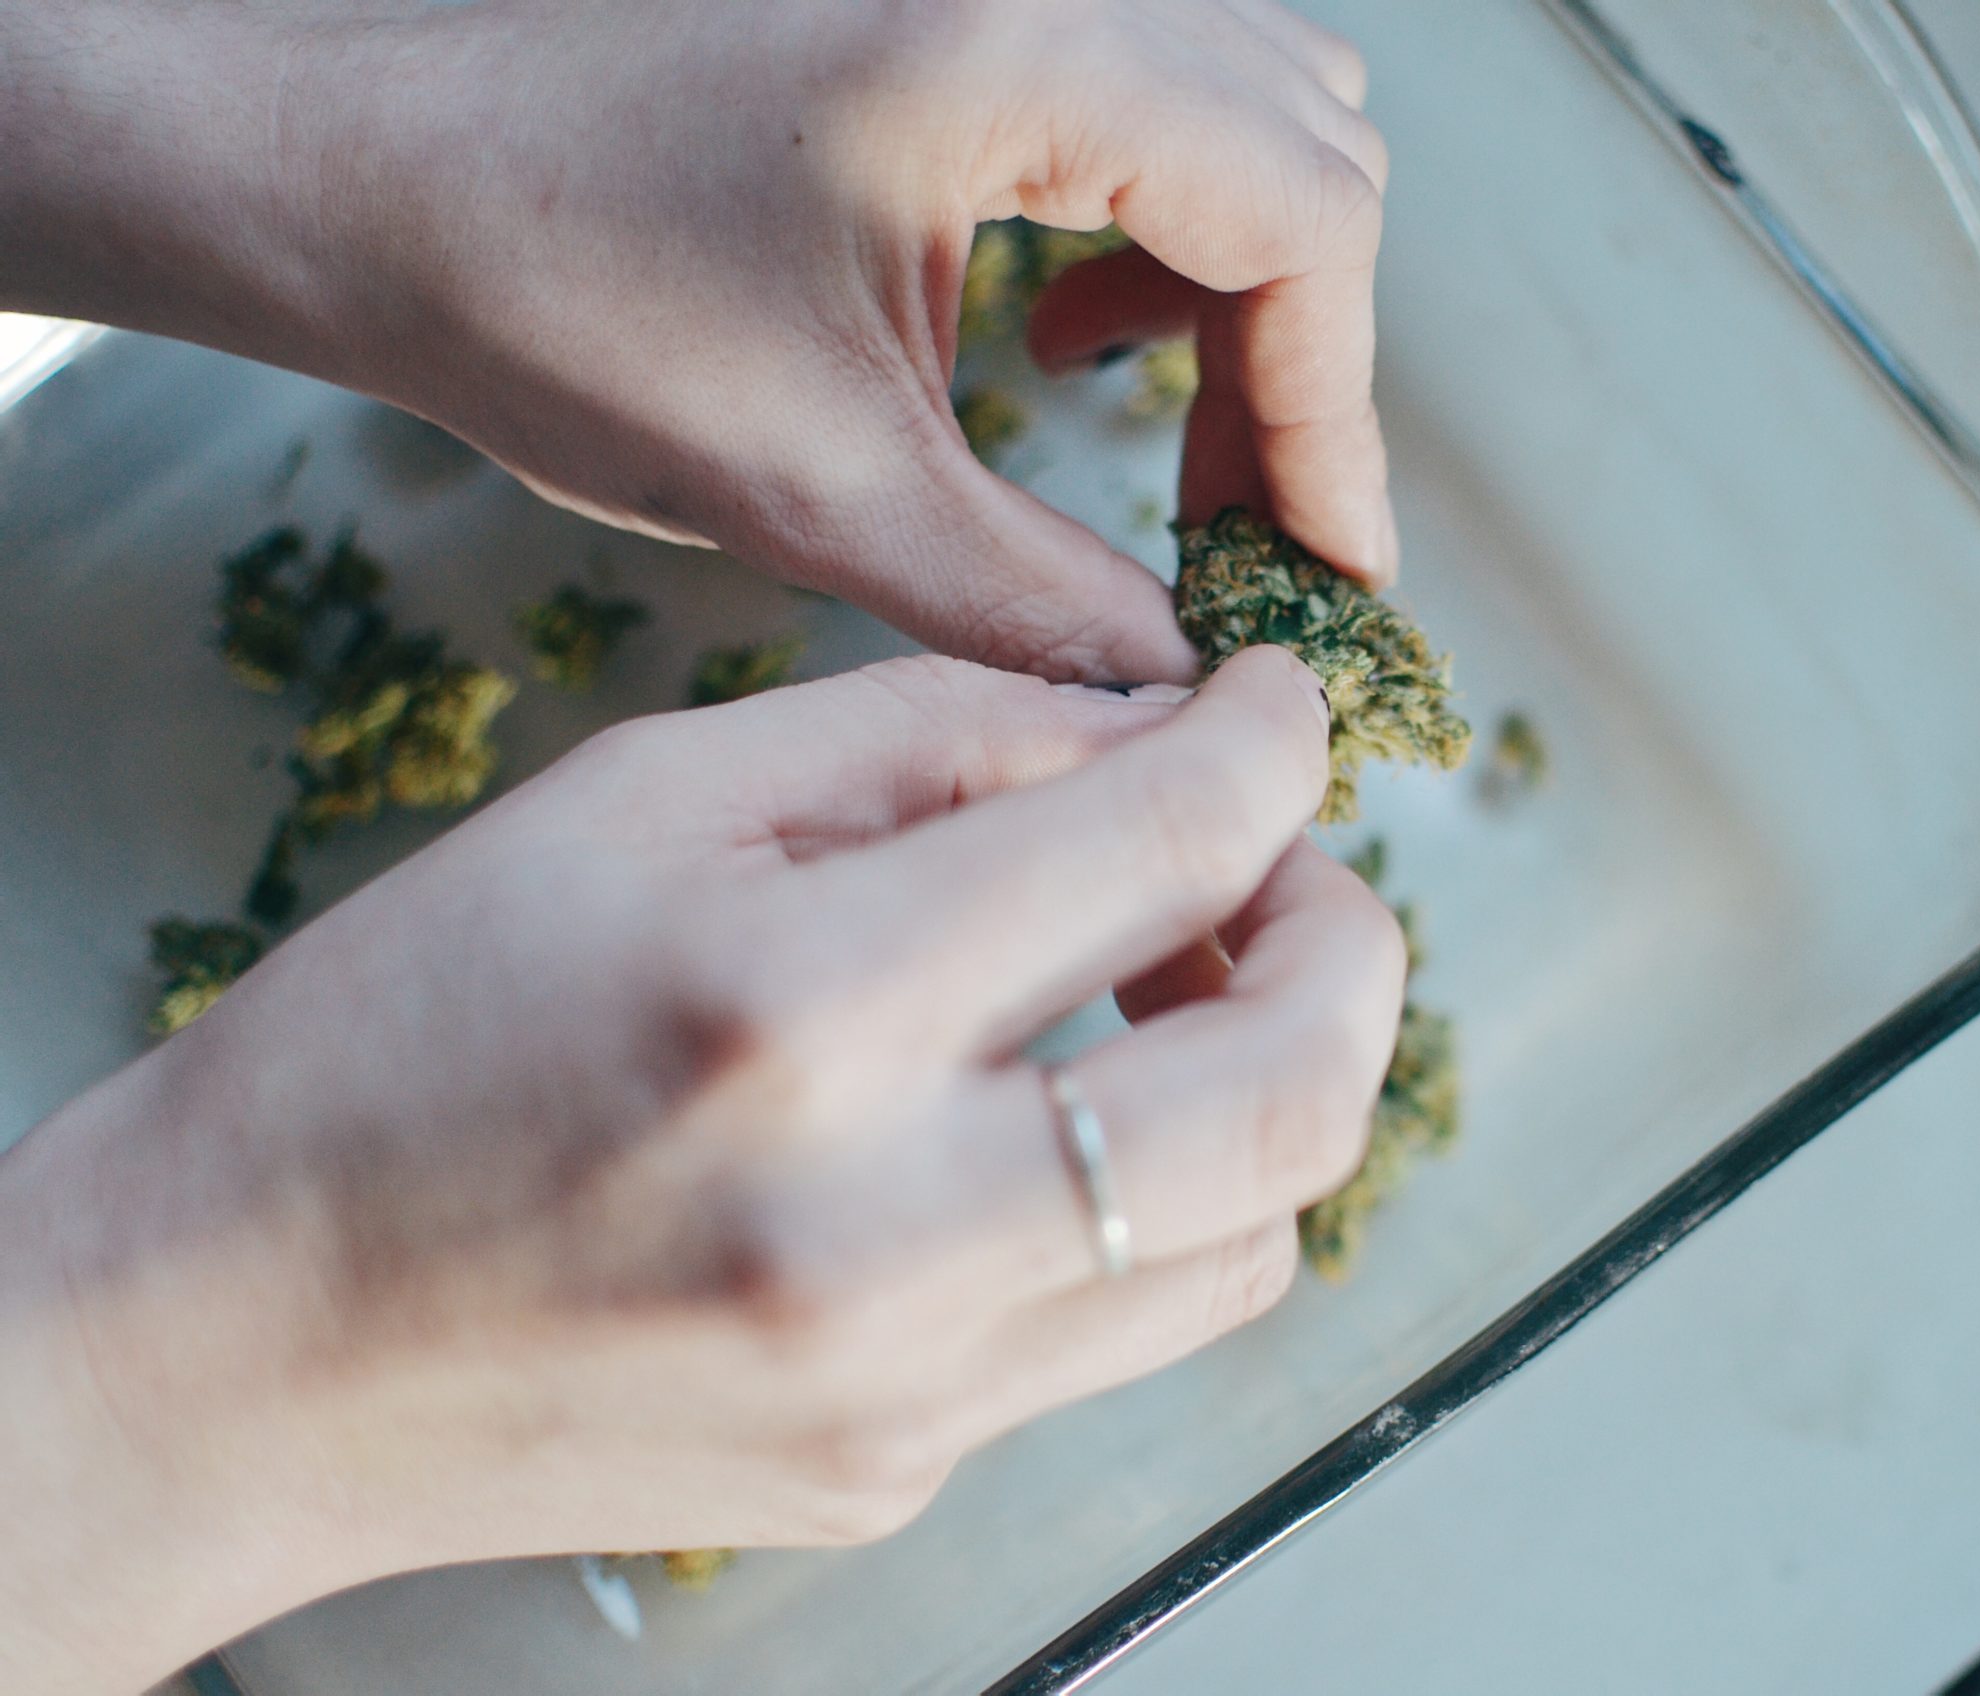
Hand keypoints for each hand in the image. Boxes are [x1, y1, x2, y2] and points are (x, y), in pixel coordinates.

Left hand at [0, 0, 1393, 681]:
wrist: (359, 171)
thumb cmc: (546, 294)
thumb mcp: (816, 485)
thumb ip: (1033, 597)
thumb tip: (1188, 684)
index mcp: (1020, 48)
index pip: (1304, 224)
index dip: (1339, 416)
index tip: (1327, 572)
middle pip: (1310, 154)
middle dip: (1303, 361)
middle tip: (1243, 529)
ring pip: (1254, 110)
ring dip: (1241, 285)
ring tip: (1158, 426)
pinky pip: (1154, 86)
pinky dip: (1162, 221)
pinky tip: (1065, 322)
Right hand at [0, 648, 1404, 1692]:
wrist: (240, 1340)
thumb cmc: (412, 1029)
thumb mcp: (642, 798)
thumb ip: (928, 738)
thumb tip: (1155, 733)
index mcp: (796, 1010)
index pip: (1167, 846)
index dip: (1272, 747)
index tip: (1279, 708)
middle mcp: (881, 1230)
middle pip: (1295, 1091)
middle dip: (1351, 939)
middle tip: (1284, 868)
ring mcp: (907, 1391)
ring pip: (1260, 1234)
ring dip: (1271, 1085)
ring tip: (1169, 991)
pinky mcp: (902, 1474)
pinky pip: (1128, 1324)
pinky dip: (1156, 1197)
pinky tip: (1056, 1118)